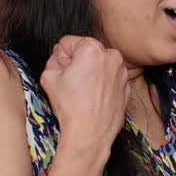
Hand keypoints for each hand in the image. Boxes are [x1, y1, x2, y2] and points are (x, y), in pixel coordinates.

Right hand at [38, 36, 129, 153]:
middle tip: (71, 82)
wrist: (90, 133)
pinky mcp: (126, 86)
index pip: (68, 42)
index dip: (60, 57)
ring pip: (98, 65)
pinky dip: (101, 84)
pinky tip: (92, 98)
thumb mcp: (49, 76)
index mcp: (93, 49)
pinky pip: (109, 79)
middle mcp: (112, 56)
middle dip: (76, 63)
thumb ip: (54, 58)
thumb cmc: (71, 106)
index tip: (61, 71)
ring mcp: (122, 72)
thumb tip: (61, 56)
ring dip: (89, 73)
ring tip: (82, 92)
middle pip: (86, 52)